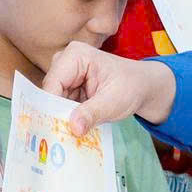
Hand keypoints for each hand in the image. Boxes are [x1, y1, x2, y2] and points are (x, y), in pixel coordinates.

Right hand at [41, 44, 175, 132]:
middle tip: (59, 136)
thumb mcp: (113, 102)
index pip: (53, 83)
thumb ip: (92, 113)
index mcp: (76, 55)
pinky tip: (73, 130)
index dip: (50, 106)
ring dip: (61, 118)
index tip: (52, 129)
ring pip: (53, 101)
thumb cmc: (131, 87)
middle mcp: (66, 62)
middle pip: (50, 92)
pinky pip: (60, 105)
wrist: (142, 87)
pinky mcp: (68, 87)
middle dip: (55, 113)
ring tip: (67, 135)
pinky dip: (66, 118)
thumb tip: (74, 128)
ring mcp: (66, 75)